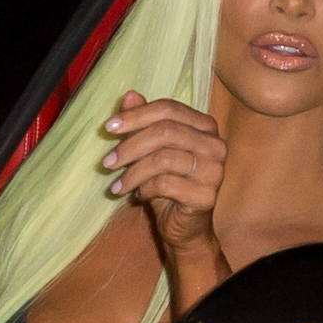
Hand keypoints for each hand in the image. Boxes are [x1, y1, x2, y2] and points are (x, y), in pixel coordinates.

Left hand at [102, 91, 226, 253]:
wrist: (184, 227)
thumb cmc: (167, 184)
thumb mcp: (151, 150)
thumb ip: (143, 122)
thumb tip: (130, 95)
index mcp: (205, 127)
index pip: (168, 108)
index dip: (136, 115)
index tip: (108, 127)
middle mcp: (215, 145)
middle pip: (165, 132)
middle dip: (130, 146)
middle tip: (106, 162)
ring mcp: (214, 171)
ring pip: (163, 159)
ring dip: (132, 172)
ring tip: (118, 185)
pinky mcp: (206, 196)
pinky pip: (166, 184)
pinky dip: (145, 189)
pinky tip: (139, 195)